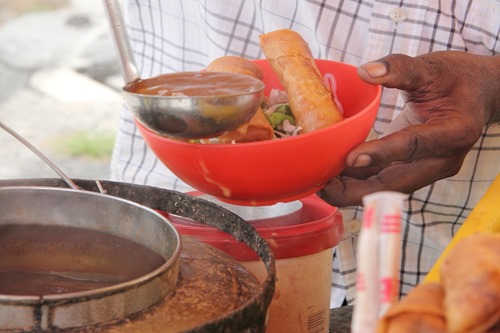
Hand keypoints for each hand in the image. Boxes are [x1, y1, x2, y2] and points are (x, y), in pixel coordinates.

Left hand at [319, 51, 499, 206]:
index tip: (349, 158)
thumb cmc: (457, 78)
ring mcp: (429, 168)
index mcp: (454, 131)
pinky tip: (333, 177)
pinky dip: (359, 181)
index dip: (381, 153)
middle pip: (397, 183)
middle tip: (323, 186)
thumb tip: (364, 72)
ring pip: (387, 187)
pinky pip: (385, 180)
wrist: (478, 94)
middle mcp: (443, 159)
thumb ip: (401, 69)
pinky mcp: (415, 168)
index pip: (413, 145)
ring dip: (353, 190)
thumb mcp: (432, 67)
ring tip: (320, 186)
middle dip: (358, 190)